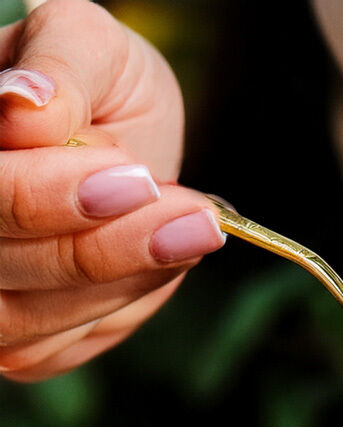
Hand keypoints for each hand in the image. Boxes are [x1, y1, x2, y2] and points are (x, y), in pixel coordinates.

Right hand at [0, 0, 223, 381]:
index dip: (45, 196)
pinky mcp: (26, 336)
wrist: (109, 127)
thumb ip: (58, 67)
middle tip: (196, 218)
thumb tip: (26, 105)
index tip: (136, 179)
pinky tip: (171, 255)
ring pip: (29, 319)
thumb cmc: (86, 77)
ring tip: (198, 229)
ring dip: (124, 278)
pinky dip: (126, 301)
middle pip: (2, 266)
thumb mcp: (84, 43)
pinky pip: (67, 341)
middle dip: (102, 249)